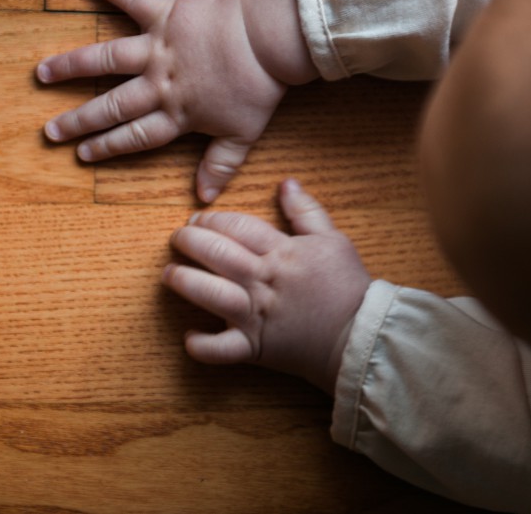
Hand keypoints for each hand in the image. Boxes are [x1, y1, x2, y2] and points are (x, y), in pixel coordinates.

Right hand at [37, 0, 288, 202]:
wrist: (266, 39)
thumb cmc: (258, 87)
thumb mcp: (243, 134)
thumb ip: (220, 165)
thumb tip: (205, 198)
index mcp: (177, 113)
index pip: (136, 136)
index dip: (108, 147)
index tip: (83, 155)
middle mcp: (159, 83)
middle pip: (113, 105)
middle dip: (79, 120)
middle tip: (51, 130)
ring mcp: (158, 48)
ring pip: (107, 59)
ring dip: (72, 66)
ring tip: (42, 73)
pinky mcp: (164, 13)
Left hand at [162, 179, 370, 393]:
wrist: (360, 337)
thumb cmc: (347, 288)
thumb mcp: (333, 239)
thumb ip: (306, 210)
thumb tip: (286, 182)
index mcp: (281, 252)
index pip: (237, 226)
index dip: (212, 218)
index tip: (198, 218)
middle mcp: (263, 281)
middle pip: (217, 253)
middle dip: (189, 241)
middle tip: (178, 238)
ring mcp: (256, 315)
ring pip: (211, 294)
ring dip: (185, 282)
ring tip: (170, 274)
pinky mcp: (255, 347)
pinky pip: (221, 349)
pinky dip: (202, 345)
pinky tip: (189, 336)